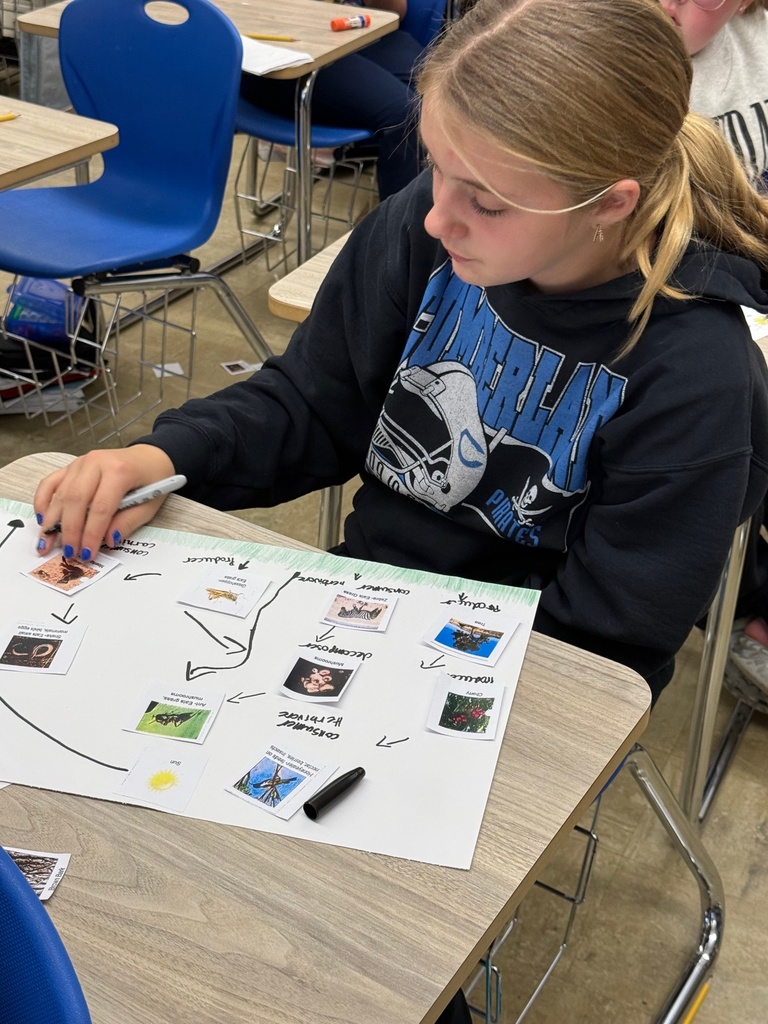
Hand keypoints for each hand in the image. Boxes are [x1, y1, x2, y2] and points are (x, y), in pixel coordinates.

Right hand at [34, 445, 176, 559]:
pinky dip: (43, 501)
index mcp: (119, 471)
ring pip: (60, 493)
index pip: (100, 507)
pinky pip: (51, 482)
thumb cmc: (152, 480)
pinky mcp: (71, 466)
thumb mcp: (149, 504)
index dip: (92, 533)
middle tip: (68, 552)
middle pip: (76, 500)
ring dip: (52, 521)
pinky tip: (42, 520)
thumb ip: (128, 522)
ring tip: (46, 543)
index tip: (87, 553)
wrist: (149, 457)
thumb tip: (107, 540)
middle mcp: (96, 462)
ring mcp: (81, 462)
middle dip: (70, 530)